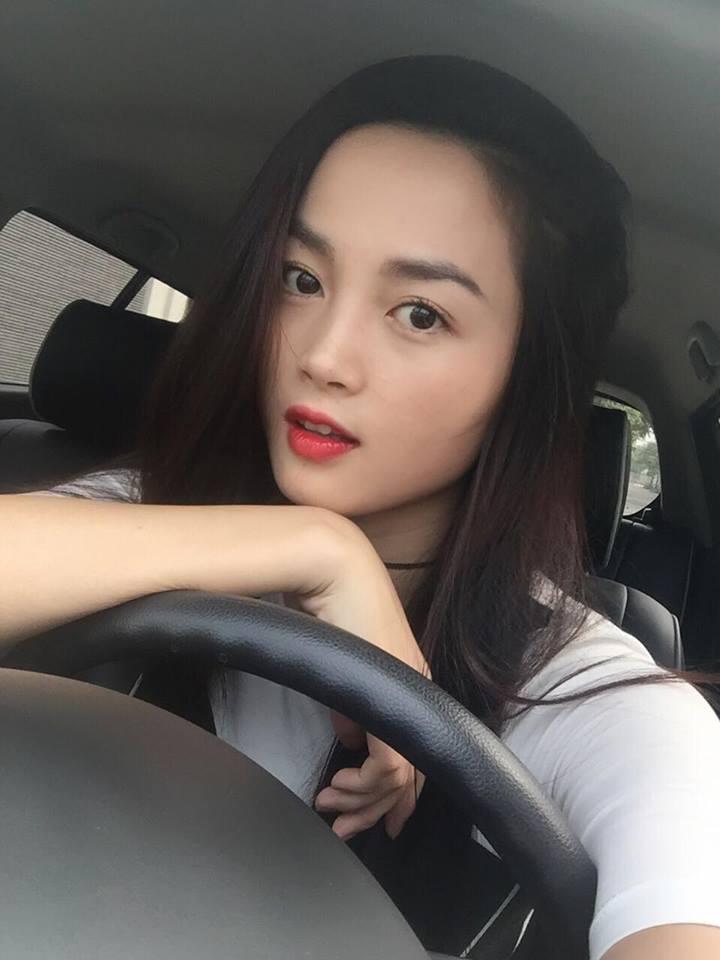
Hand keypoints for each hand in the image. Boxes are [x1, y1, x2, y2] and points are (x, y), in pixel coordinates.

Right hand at [286, 513, 430, 838]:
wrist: (330, 568)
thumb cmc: (329, 603)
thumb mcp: (341, 664)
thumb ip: (351, 704)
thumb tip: (354, 737)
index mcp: (408, 681)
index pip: (413, 752)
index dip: (395, 793)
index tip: (366, 816)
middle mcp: (417, 691)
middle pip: (412, 774)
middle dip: (377, 811)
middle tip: (346, 828)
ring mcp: (409, 695)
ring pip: (402, 777)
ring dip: (364, 802)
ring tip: (333, 808)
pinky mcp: (395, 698)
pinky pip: (391, 766)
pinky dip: (365, 787)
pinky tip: (338, 787)